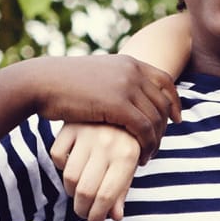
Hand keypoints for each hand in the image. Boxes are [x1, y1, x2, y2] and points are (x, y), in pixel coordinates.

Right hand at [17, 55, 179, 164]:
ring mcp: (127, 86)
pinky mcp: (118, 104)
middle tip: (158, 145)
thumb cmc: (62, 83)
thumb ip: (115, 81)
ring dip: (156, 140)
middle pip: (163, 102)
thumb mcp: (97, 76)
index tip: (178, 119)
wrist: (41, 82)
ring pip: (156, 118)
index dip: (175, 101)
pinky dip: (147, 145)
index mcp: (130, 62)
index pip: (165, 80)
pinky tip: (140, 157)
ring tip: (148, 155)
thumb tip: (124, 92)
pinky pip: (144, 128)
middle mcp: (133, 71)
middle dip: (165, 127)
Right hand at [51, 123, 141, 220]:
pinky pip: (57, 155)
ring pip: (69, 176)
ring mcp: (88, 134)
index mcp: (127, 154)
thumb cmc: (126, 135)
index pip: (106, 196)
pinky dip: (60, 165)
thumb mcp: (130, 159)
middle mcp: (108, 144)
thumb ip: (123, 187)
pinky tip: (71, 164)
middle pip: (85, 191)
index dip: (97, 215)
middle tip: (84, 212)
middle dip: (82, 209)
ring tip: (79, 191)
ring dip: (71, 190)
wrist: (118, 97)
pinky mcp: (71, 126)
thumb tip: (116, 216)